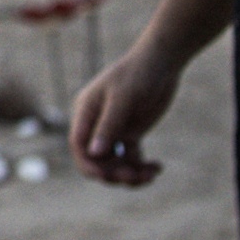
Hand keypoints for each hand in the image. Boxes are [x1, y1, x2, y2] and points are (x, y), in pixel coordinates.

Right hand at [68, 46, 180, 186]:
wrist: (161, 62)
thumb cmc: (138, 74)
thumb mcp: (123, 99)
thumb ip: (108, 126)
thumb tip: (94, 153)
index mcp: (86, 113)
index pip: (79, 146)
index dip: (89, 165)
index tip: (108, 177)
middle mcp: (97, 125)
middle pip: (97, 160)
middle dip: (114, 173)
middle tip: (137, 176)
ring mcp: (114, 130)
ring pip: (115, 163)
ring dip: (131, 174)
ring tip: (152, 174)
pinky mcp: (131, 133)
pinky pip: (131, 159)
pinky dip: (142, 168)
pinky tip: (157, 167)